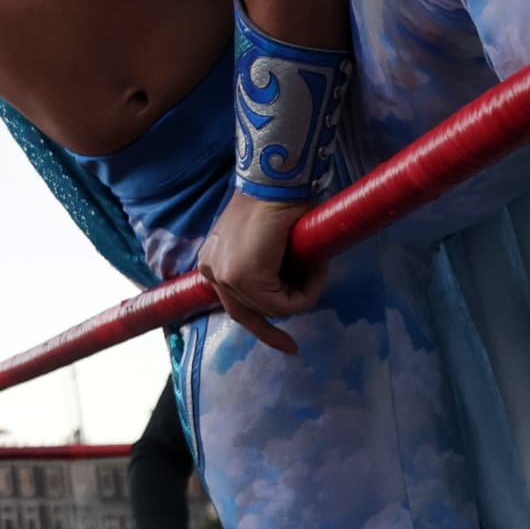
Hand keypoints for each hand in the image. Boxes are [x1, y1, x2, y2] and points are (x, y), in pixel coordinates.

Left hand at [195, 194, 315, 352]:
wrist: (278, 180)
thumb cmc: (280, 202)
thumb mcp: (269, 243)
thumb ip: (271, 269)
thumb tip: (291, 292)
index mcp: (212, 261)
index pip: (233, 304)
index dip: (259, 327)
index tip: (284, 346)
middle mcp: (211, 270)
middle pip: (249, 313)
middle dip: (275, 327)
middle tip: (292, 348)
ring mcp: (225, 275)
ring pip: (273, 308)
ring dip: (302, 293)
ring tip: (318, 264)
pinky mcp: (244, 278)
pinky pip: (284, 304)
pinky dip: (307, 291)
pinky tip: (316, 266)